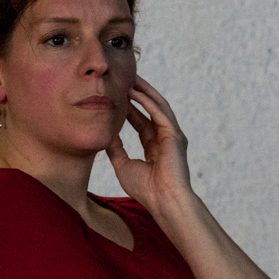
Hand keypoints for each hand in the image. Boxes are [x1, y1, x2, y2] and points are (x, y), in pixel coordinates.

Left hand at [105, 77, 192, 210]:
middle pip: (151, 110)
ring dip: (144, 91)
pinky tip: (135, 92)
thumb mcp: (123, 165)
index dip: (130, 109)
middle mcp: (165, 138)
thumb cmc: (146, 189)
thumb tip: (105, 135)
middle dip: (138, 94)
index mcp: (155, 147)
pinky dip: (147, 101)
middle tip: (124, 79)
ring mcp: (172, 135)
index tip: (116, 97)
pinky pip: (159, 113)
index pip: (141, 122)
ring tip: (131, 78)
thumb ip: (116, 149)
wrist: (163, 200)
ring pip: (158, 106)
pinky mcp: (174, 135)